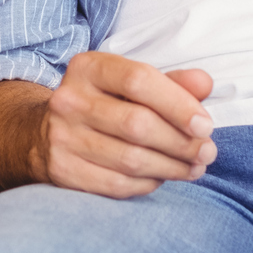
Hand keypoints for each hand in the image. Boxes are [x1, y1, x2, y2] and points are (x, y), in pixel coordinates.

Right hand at [40, 52, 218, 198]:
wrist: (45, 133)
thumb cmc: (104, 105)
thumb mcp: (131, 84)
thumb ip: (171, 83)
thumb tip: (204, 83)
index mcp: (88, 68)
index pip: (138, 80)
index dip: (178, 104)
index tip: (205, 125)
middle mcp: (69, 100)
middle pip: (137, 124)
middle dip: (182, 142)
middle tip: (207, 152)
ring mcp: (62, 137)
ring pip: (131, 159)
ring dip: (172, 168)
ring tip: (193, 167)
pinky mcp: (62, 170)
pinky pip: (117, 184)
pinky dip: (148, 184)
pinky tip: (161, 177)